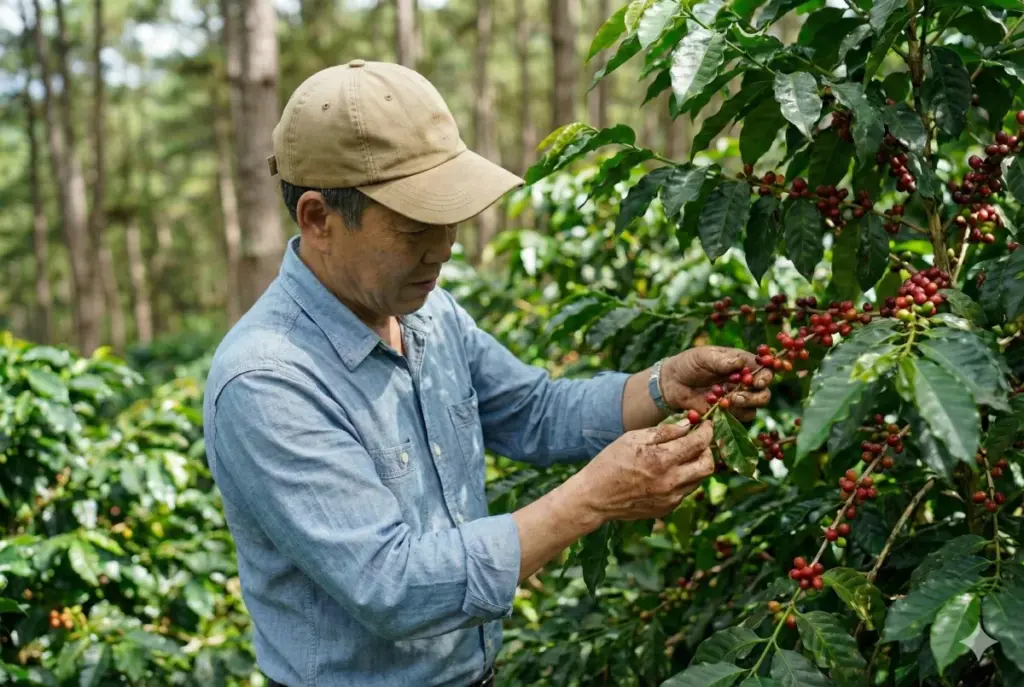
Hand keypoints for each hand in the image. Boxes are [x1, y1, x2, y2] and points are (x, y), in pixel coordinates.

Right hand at [572, 421, 713, 523]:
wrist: (595, 497)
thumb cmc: (610, 462)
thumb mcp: (632, 438)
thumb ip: (664, 431)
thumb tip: (688, 424)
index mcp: (662, 460)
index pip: (699, 443)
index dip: (707, 430)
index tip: (706, 424)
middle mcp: (671, 481)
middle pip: (708, 464)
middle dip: (708, 449)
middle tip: (698, 441)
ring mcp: (671, 498)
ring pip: (699, 479)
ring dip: (696, 464)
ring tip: (681, 455)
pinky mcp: (667, 509)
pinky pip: (686, 491)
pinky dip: (684, 478)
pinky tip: (668, 472)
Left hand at [661, 346, 772, 421]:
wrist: (671, 383)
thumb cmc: (688, 364)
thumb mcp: (702, 356)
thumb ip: (721, 360)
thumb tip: (740, 363)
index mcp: (742, 364)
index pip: (764, 369)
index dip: (765, 376)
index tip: (756, 381)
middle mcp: (744, 382)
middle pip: (764, 392)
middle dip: (756, 395)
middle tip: (738, 395)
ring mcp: (737, 398)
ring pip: (755, 407)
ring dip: (745, 405)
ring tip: (729, 400)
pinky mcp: (728, 413)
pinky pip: (739, 418)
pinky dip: (731, 414)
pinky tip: (717, 408)